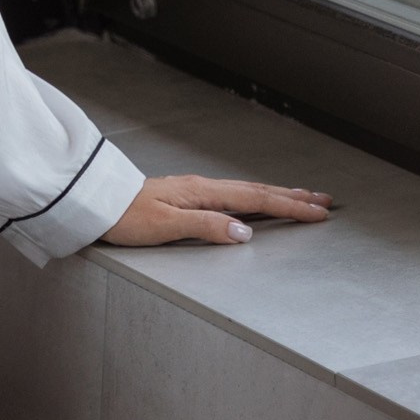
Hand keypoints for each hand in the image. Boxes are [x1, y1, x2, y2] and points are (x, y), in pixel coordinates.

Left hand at [101, 173, 332, 246]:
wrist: (96, 202)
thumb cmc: (125, 216)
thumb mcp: (165, 226)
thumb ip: (206, 226)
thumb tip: (246, 232)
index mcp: (203, 193)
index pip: (256, 200)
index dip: (290, 207)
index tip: (319, 213)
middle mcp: (203, 187)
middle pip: (257, 190)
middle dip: (293, 196)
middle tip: (323, 201)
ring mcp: (195, 190)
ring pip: (246, 191)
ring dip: (277, 194)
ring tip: (300, 197)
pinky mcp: (187, 197)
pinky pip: (232, 195)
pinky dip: (254, 197)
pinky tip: (255, 202)